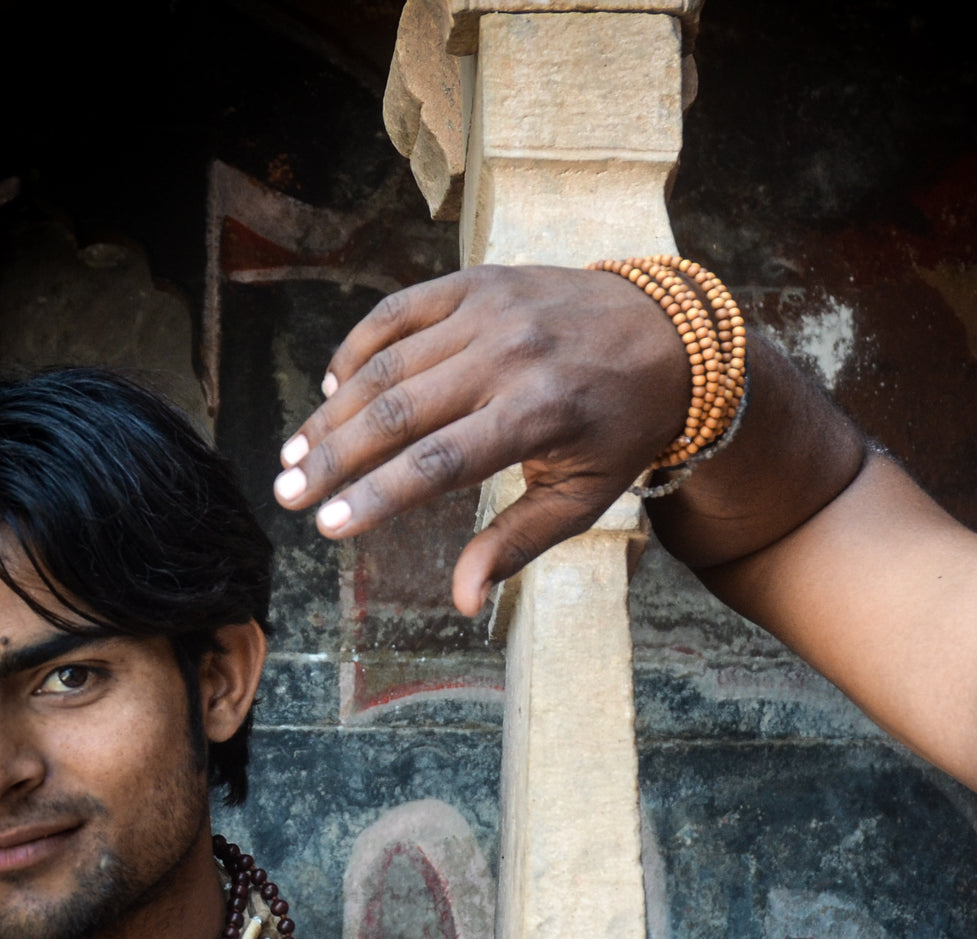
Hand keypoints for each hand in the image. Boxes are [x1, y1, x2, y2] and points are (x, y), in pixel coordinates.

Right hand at [273, 264, 689, 615]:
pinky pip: (397, 312)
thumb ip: (518, 543)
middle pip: (398, 411)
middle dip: (333, 456)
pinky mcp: (477, 282)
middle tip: (288, 493)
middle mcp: (508, 355)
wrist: (671, 337)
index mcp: (540, 415)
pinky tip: (333, 388)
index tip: (328, 525)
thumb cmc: (623, 429)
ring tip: (295, 452)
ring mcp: (489, 311)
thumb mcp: (586, 496)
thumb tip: (461, 601)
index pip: (438, 463)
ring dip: (332, 410)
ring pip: (387, 362)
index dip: (377, 496)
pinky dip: (357, 348)